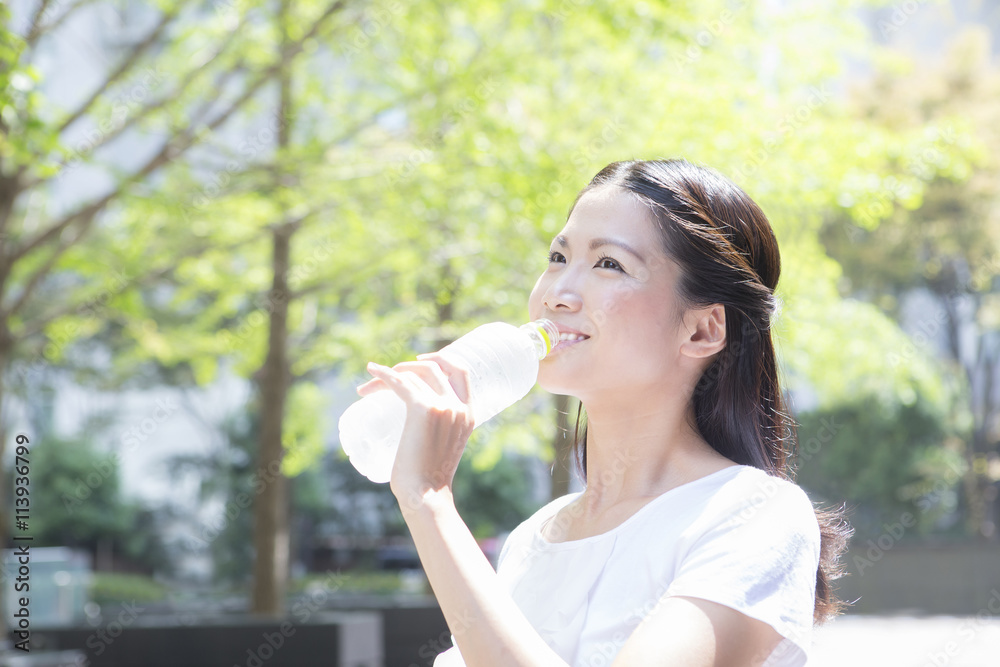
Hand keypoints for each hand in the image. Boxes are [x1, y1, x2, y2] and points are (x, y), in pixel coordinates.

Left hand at [358, 352, 474, 509]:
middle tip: (390, 374)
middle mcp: (458, 406)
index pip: (461, 371)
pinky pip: (400, 383)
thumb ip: (439, 435)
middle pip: (434, 367)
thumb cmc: (428, 480)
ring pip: (413, 375)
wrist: (426, 496)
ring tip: (369, 386)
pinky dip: (383, 375)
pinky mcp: (422, 409)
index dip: (441, 359)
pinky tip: (372, 371)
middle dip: (409, 365)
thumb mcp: (443, 449)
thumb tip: (420, 432)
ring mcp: (442, 406)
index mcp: (469, 414)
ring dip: (389, 375)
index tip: (421, 361)